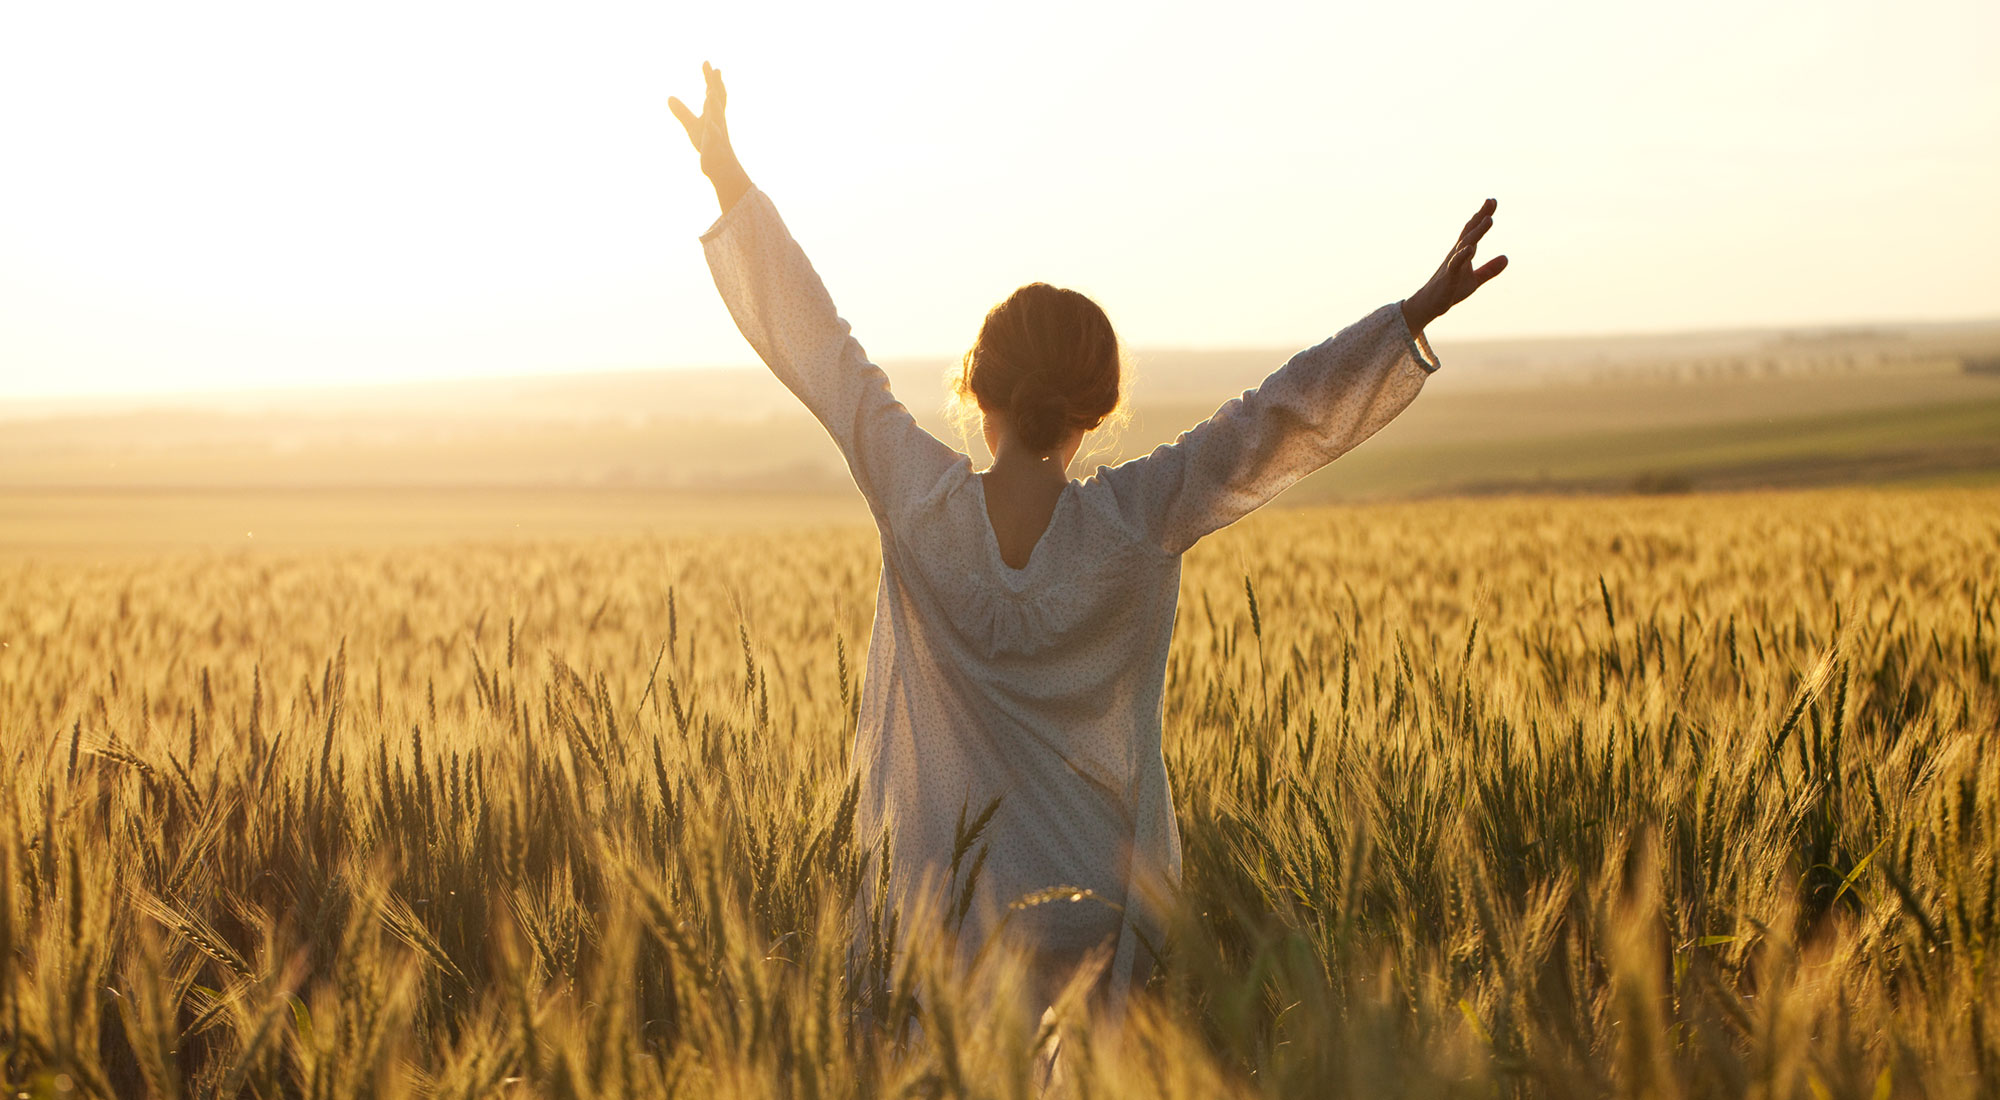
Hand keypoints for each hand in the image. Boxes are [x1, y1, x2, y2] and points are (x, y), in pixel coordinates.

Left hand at [669, 62, 751, 212]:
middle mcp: (718, 120)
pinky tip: (710, 125)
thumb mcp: (692, 126)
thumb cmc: (708, 144)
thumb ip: (682, 111)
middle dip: (715, 85)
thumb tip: (669, 97)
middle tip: (714, 70)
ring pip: (717, 117)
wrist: (721, 166)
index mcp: (714, 113)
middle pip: (717, 99)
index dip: (710, 78)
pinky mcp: (714, 146)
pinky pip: (714, 138)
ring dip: (715, 105)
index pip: (712, 92)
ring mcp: (717, 132)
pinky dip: (712, 131)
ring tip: (710, 93)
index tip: (706, 63)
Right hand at [1401, 199, 1506, 335]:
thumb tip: (1506, 258)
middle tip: (1491, 201)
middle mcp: (1457, 253)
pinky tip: (1471, 248)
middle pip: (1470, 231)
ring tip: (1489, 220)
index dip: (1483, 215)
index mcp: (1463, 252)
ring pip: (1466, 244)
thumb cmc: (1450, 290)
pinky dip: (1463, 255)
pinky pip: (1456, 263)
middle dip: (1481, 216)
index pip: (1474, 230)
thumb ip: (1489, 269)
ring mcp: (1452, 263)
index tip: (1492, 201)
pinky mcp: (1449, 276)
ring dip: (1477, 232)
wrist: (1430, 305)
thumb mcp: (1474, 280)